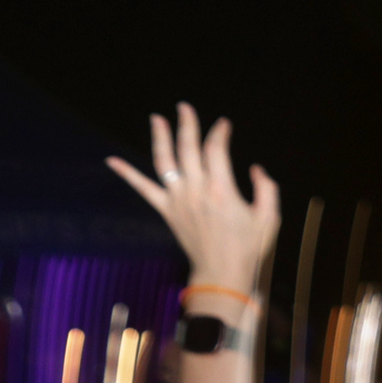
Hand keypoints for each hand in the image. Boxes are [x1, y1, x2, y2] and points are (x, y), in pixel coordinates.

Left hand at [104, 102, 279, 294]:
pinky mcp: (167, 211)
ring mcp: (178, 200)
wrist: (222, 275)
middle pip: (188, 147)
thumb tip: (256, 169)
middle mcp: (196, 189)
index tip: (223, 125)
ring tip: (157, 119)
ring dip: (160, 137)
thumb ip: (267, 189)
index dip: (219, 133)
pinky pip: (144, 189)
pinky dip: (127, 174)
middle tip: (185, 107)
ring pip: (164, 161)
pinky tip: (111, 161)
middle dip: (187, 124)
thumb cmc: (248, 248)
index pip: (216, 149)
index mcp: (221, 189)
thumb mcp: (269, 218)